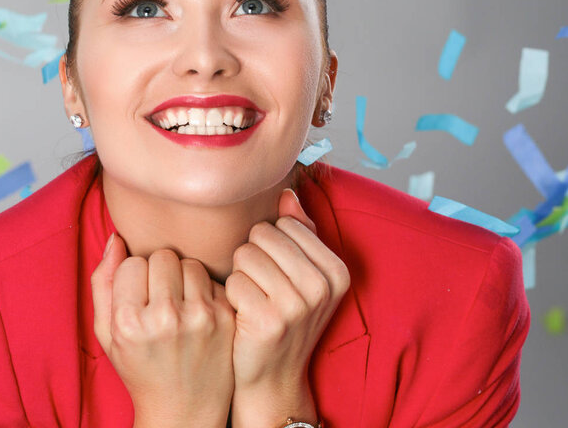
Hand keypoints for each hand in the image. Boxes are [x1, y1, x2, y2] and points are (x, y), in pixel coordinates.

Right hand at [91, 233, 235, 427]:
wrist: (183, 409)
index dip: (134, 278)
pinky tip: (198, 311)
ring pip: (189, 262)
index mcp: (129, 322)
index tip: (138, 297)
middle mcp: (166, 318)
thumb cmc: (140, 367)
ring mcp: (200, 317)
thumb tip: (117, 237)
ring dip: (183, 276)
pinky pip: (212, 278)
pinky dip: (204, 289)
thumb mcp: (108, 333)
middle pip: (163, 256)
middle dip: (159, 271)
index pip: (132, 263)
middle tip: (160, 297)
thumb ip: (104, 282)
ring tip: (180, 302)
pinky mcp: (225, 316)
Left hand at [225, 188, 350, 389]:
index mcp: (337, 270)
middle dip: (254, 256)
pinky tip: (244, 314)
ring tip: (254, 298)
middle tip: (263, 287)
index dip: (272, 244)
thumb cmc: (286, 316)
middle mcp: (322, 286)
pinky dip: (231, 295)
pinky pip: (233, 281)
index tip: (280, 273)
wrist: (274, 376)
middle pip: (263, 234)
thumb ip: (300, 231)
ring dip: (241, 275)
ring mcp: (297, 306)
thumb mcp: (304, 275)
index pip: (286, 223)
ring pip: (245, 254)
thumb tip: (287, 193)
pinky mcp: (268, 321)